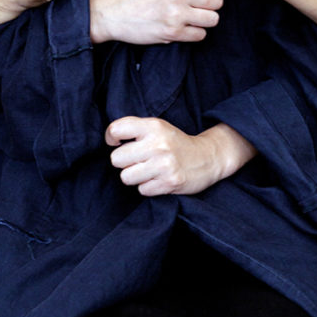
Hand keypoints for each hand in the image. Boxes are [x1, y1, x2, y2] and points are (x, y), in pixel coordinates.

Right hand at [90, 0, 222, 44]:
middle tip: (199, 6)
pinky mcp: (173, 32)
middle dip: (212, 5)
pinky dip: (194, 33)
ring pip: (213, 19)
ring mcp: (176, 13)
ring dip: (205, 20)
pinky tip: (183, 27)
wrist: (116, 13)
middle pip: (218, 1)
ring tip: (192, 17)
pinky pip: (201, 35)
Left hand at [105, 116, 249, 195]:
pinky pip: (142, 190)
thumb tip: (109, 139)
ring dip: (135, 177)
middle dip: (124, 162)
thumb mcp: (157, 127)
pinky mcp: (170, 182)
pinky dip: (148, 187)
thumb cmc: (175, 143)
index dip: (111, 138)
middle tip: (138, 160)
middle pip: (116, 159)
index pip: (116, 129)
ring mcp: (164, 164)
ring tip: (149, 171)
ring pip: (126, 177)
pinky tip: (159, 179)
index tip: (117, 142)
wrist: (207, 157)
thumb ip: (134, 129)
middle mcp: (158, 144)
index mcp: (153, 126)